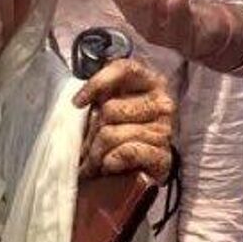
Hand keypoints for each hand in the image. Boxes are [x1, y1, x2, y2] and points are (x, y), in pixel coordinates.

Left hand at [74, 56, 174, 182]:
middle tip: (87, 144)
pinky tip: (110, 165)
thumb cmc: (117, 133)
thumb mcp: (107, 107)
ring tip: (95, 159)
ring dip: (96, 152)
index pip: (125, 69)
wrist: (133, 172)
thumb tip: (79, 102)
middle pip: (110, 109)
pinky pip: (127, 153)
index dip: (98, 83)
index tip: (77, 103)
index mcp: (151, 82)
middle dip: (91, 131)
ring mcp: (165, 130)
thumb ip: (99, 94)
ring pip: (112, 134)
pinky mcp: (163, 156)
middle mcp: (162, 103)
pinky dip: (111, 162)